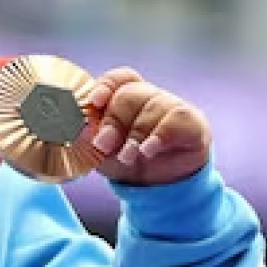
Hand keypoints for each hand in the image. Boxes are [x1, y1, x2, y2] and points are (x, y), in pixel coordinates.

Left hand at [78, 67, 211, 185]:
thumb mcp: (101, 152)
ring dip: (135, 134)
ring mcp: (172, 106)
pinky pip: (176, 118)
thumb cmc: (127, 161)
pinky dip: (159, 134)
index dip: (106, 85)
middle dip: (114, 120)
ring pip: (152, 105)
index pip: (118, 79)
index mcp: (125, 97)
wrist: (161, 188)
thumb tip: (73, 127)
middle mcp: (149, 96)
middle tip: (104, 144)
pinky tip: (149, 150)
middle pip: (129, 93)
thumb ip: (87, 137)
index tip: (94, 101)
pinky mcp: (193, 122)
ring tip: (128, 156)